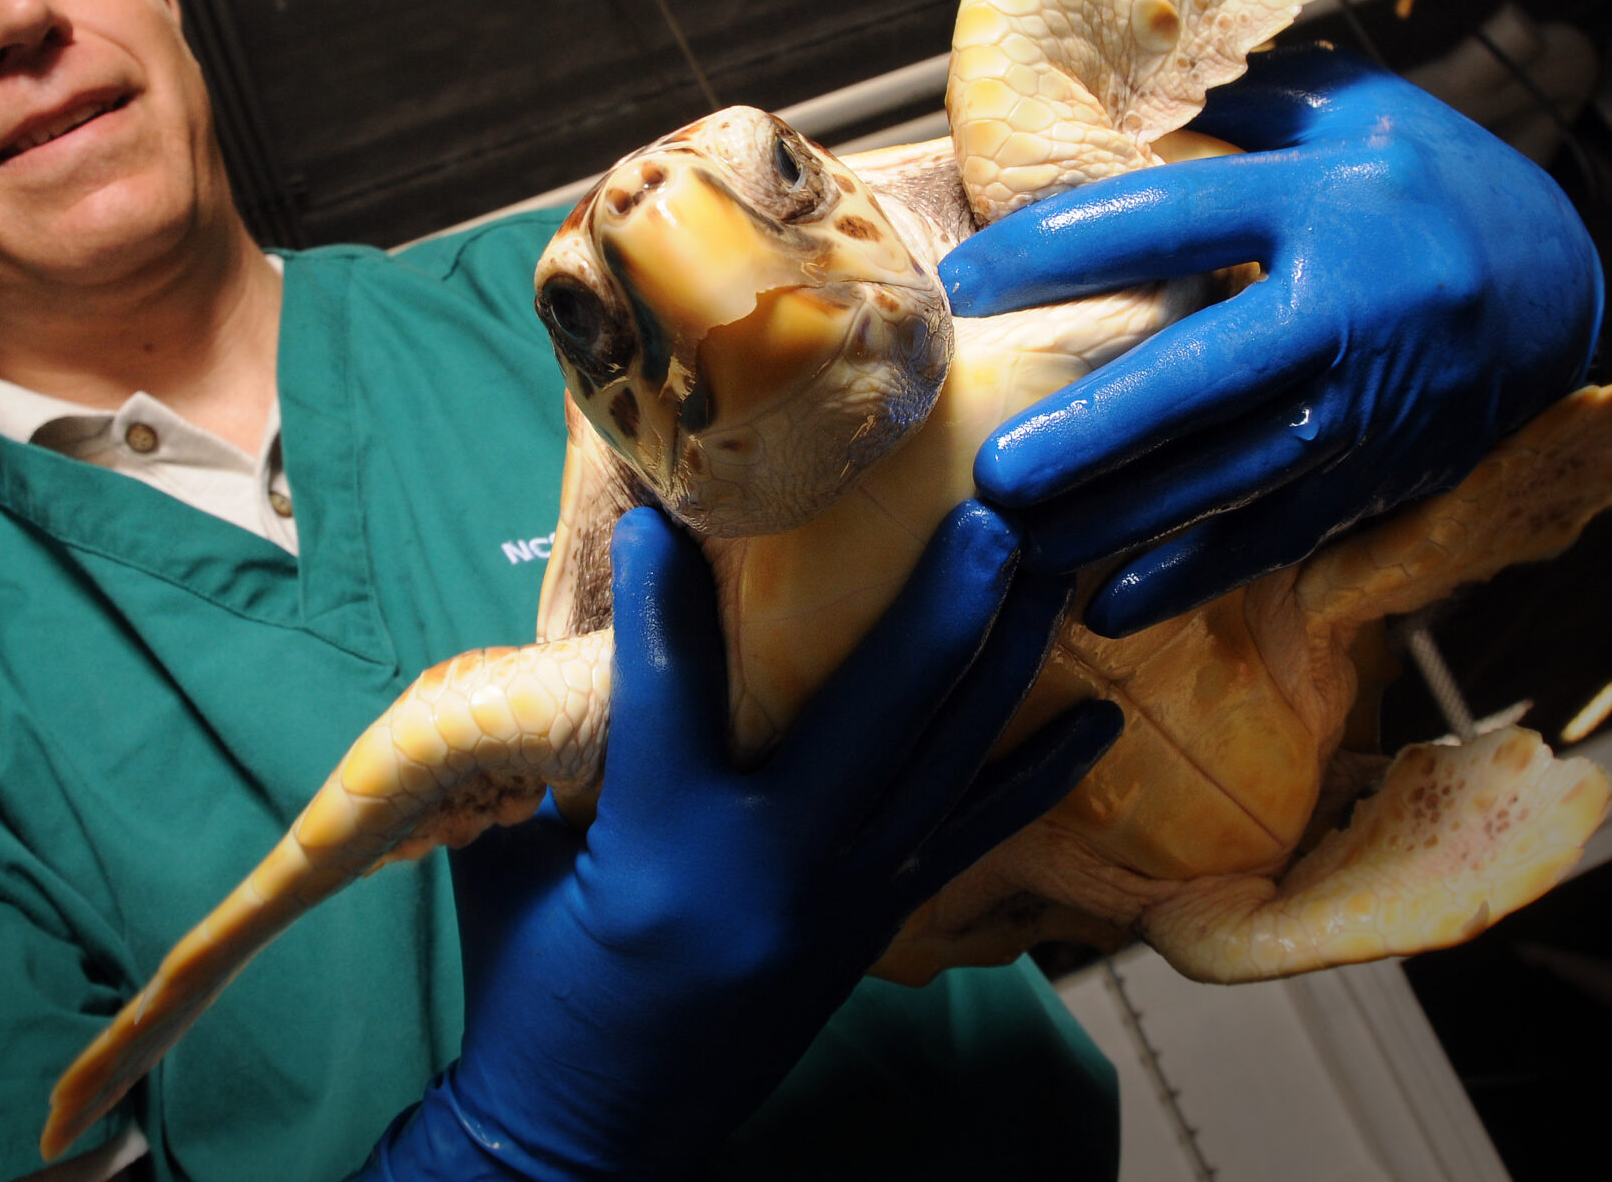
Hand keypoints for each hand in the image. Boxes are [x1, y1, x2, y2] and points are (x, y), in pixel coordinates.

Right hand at [359, 503, 1121, 1180]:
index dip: (665, 580)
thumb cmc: (533, 995)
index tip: (670, 494)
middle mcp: (770, 867)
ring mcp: (837, 902)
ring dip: (1001, 661)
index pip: (670, 678)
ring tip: (1046, 570)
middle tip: (987, 511)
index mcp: (660, 841)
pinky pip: (970, 840)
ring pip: (942, 762)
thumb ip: (555, 749)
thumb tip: (592, 625)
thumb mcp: (512, 863)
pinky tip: (1099, 722)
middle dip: (939, 603)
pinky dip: (1036, 778)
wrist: (584, 1143)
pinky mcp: (870, 931)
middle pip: (872, 708)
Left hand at [936, 43, 1601, 638]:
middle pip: (1204, 377)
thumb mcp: (1349, 111)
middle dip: (1096, 431)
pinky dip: (1195, 575)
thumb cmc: (1428, 182)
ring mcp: (1372, 405)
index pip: (1169, 223)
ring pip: (1232, 476)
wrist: (1563, 280)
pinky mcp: (1383, 474)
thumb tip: (1097, 103)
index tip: (964, 281)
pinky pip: (1278, 535)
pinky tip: (1112, 604)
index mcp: (1331, 201)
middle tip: (996, 469)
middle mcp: (1352, 310)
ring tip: (1022, 545)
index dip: (1057, 250)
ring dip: (1123, 519)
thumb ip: (1233, 105)